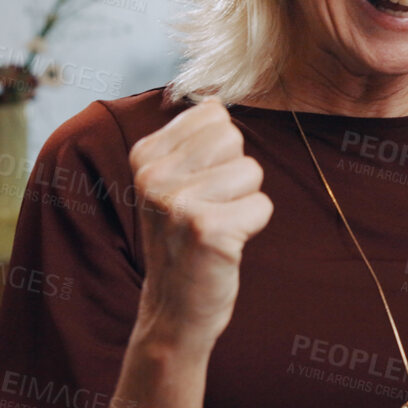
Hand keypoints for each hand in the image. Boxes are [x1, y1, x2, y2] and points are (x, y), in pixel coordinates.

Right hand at [127, 97, 273, 349]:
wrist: (174, 309)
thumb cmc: (185, 239)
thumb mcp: (173, 182)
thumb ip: (193, 140)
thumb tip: (216, 98)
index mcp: (145, 156)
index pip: (213, 115)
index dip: (221, 152)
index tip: (199, 186)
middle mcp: (154, 175)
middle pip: (234, 137)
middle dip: (236, 173)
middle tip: (211, 208)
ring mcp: (177, 203)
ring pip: (252, 171)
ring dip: (245, 202)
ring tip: (216, 227)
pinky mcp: (207, 231)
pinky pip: (262, 206)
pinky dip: (253, 227)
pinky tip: (225, 246)